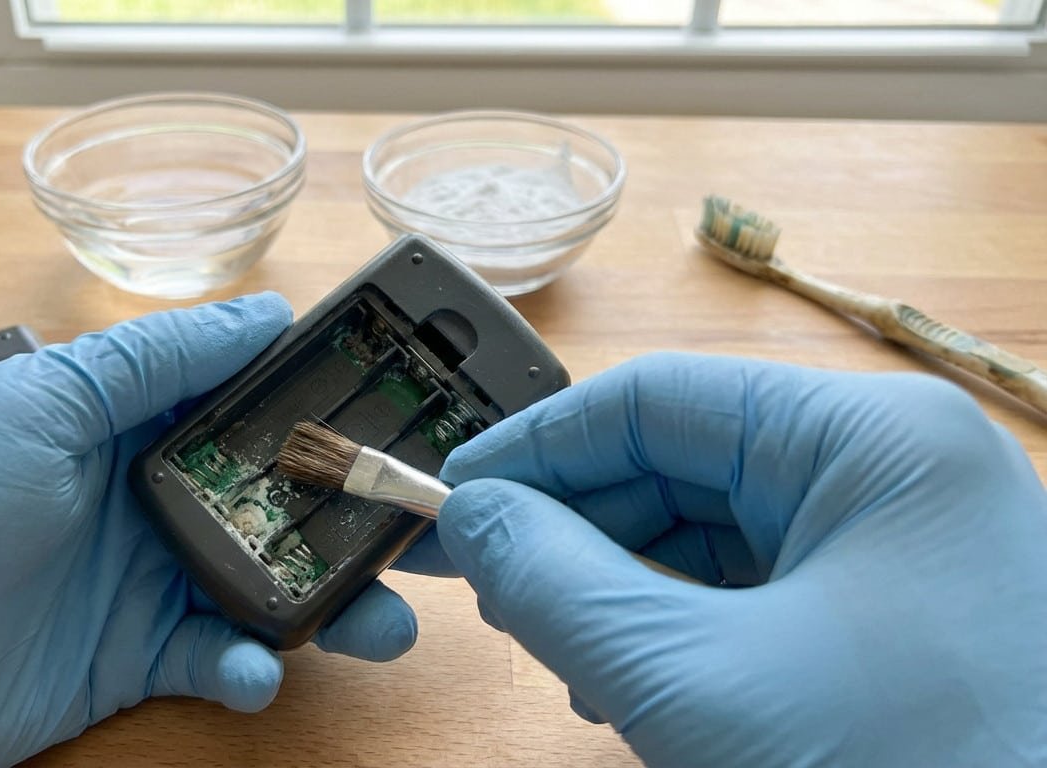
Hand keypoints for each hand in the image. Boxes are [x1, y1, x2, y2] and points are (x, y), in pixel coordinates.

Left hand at [0, 293, 417, 766]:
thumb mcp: (39, 403)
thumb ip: (154, 361)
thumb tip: (267, 312)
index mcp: (128, 418)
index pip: (247, 397)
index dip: (324, 400)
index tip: (404, 406)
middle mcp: (149, 493)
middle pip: (278, 497)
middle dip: (354, 513)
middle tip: (427, 527)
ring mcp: (146, 579)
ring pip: (269, 583)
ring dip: (332, 604)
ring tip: (388, 622)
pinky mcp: (136, 658)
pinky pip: (219, 659)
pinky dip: (249, 667)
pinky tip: (255, 670)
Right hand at [437, 353, 1046, 766]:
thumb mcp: (696, 682)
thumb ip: (559, 585)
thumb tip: (473, 517)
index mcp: (870, 440)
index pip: (658, 398)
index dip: (537, 447)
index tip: (451, 497)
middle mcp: (895, 475)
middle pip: (684, 463)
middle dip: (576, 527)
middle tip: (489, 587)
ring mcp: (906, 553)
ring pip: (717, 535)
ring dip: (620, 588)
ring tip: (558, 652)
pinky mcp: (903, 626)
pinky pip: (759, 597)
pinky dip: (680, 632)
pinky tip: (632, 686)